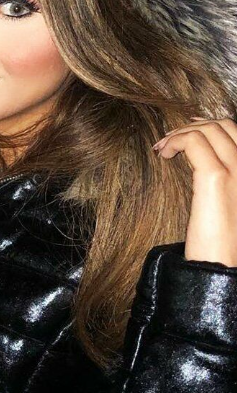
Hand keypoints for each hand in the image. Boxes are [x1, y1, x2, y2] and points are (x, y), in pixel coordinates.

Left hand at [152, 116, 236, 266]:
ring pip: (209, 129)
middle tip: (170, 140)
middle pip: (223, 126)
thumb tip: (204, 166)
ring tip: (163, 147)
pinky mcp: (216, 177)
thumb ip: (223, 185)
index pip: (235, 133)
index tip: (186, 133)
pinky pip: (194, 142)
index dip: (209, 127)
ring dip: (181, 132)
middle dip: (193, 126)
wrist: (223, 267)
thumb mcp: (229, 206)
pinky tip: (164, 154)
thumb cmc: (223, 245)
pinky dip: (175, 141)